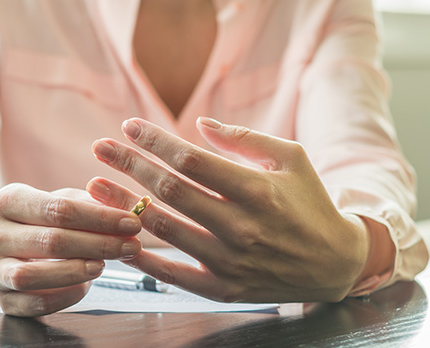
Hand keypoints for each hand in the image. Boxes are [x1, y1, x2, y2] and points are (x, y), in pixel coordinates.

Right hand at [0, 184, 141, 316]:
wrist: (1, 246)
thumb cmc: (38, 220)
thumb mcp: (57, 200)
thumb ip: (88, 204)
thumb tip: (123, 211)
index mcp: (7, 201)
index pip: (58, 209)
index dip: (100, 218)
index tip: (132, 223)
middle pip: (51, 241)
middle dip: (99, 244)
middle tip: (131, 246)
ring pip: (33, 276)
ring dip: (76, 271)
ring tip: (104, 265)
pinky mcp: (3, 300)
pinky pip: (35, 304)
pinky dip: (65, 296)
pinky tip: (85, 285)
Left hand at [87, 117, 370, 302]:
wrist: (336, 263)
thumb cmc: (310, 203)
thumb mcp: (291, 159)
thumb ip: (244, 139)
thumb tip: (199, 125)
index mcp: (257, 190)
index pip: (192, 160)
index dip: (155, 141)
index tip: (129, 126)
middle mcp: (241, 227)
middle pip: (170, 191)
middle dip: (129, 165)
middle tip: (99, 148)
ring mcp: (230, 262)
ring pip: (163, 230)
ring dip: (123, 205)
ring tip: (94, 185)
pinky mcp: (224, 289)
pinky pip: (173, 275)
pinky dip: (142, 258)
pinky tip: (118, 239)